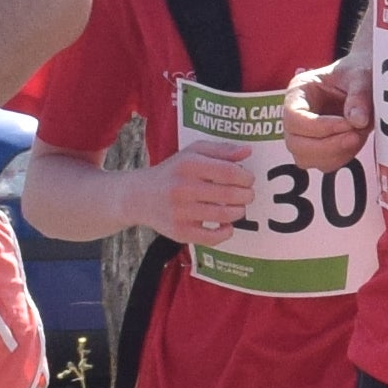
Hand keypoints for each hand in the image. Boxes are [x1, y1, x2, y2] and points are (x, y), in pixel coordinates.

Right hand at [153, 136, 270, 237]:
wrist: (139, 196)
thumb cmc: (173, 172)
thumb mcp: (192, 152)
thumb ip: (221, 150)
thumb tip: (247, 151)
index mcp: (188, 164)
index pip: (229, 172)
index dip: (246, 177)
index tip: (248, 179)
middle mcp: (183, 188)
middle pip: (230, 194)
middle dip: (247, 195)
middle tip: (247, 194)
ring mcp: (180, 212)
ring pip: (224, 215)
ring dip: (239, 211)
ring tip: (238, 207)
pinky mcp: (180, 231)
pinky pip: (212, 237)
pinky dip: (226, 232)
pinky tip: (226, 224)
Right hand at [283, 56, 371, 166]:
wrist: (366, 80)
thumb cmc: (358, 72)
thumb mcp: (361, 76)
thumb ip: (360, 95)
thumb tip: (357, 121)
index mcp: (298, 92)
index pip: (294, 117)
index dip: (319, 127)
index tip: (348, 125)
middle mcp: (295, 115)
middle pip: (295, 143)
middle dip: (327, 145)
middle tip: (356, 135)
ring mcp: (303, 134)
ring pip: (306, 158)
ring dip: (335, 153)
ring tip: (358, 134)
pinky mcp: (317, 148)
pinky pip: (323, 164)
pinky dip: (342, 157)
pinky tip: (356, 140)